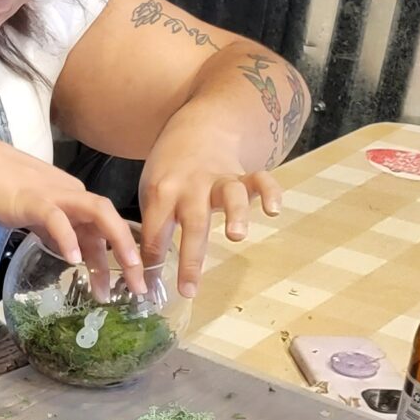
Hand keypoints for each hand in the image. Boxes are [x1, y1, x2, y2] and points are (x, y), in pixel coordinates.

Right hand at [0, 137, 147, 295]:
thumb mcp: (35, 214)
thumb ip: (54, 230)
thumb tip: (68, 251)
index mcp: (73, 198)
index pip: (105, 227)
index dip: (121, 255)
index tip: (130, 283)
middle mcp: (71, 194)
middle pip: (111, 221)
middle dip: (129, 254)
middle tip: (138, 289)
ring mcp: (53, 195)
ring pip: (97, 214)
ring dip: (114, 244)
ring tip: (120, 276)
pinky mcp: (32, 200)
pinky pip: (56, 218)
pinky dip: (68, 238)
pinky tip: (73, 260)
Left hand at [138, 115, 282, 296]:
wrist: (196, 128)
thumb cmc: (171, 172)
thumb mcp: (152, 195)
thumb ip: (154, 230)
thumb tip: (145, 273)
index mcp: (161, 194)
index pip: (155, 235)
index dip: (151, 264)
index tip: (150, 291)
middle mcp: (190, 187)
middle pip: (191, 223)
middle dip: (189, 258)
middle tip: (188, 289)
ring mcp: (218, 179)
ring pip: (228, 195)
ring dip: (234, 214)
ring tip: (237, 236)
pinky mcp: (242, 173)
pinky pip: (260, 179)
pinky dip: (269, 192)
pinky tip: (274, 210)